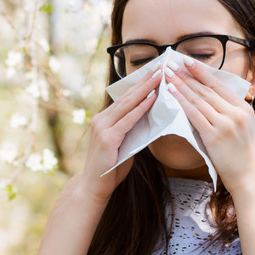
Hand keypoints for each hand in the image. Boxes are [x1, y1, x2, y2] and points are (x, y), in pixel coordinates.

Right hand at [77, 66, 162, 203]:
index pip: (125, 98)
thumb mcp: (124, 145)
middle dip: (144, 81)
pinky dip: (142, 108)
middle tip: (160, 68)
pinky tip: (152, 98)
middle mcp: (101, 119)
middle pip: (127, 96)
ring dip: (145, 89)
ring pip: (128, 104)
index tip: (153, 73)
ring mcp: (103, 127)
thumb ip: (133, 131)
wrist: (94, 186)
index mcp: (104, 119)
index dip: (139, 85)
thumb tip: (152, 119)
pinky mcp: (108, 138)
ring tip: (159, 77)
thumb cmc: (111, 167)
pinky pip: (128, 120)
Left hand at [164, 60, 254, 194]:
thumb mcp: (247, 127)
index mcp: (243, 108)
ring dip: (181, 85)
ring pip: (198, 99)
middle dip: (187, 75)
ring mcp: (225, 124)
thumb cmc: (246, 155)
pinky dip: (182, 102)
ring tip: (168, 75)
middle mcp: (235, 113)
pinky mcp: (214, 136)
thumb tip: (217, 99)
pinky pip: (194, 115)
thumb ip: (234, 111)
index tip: (188, 62)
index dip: (201, 72)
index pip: (218, 84)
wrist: (251, 177)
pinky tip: (172, 94)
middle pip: (206, 89)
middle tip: (172, 64)